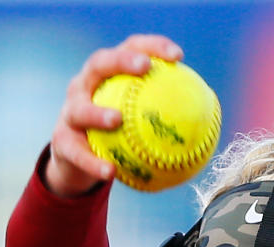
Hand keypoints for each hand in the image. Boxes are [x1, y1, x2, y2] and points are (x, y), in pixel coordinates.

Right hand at [45, 34, 183, 196]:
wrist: (79, 160)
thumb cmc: (121, 137)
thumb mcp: (143, 124)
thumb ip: (170, 120)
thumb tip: (213, 125)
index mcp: (110, 75)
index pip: (132, 49)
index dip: (154, 47)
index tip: (178, 57)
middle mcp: (86, 86)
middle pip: (100, 64)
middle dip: (121, 61)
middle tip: (144, 67)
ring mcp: (69, 112)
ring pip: (79, 108)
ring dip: (97, 112)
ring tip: (116, 120)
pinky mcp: (61, 141)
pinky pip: (76, 152)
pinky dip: (92, 162)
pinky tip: (110, 172)